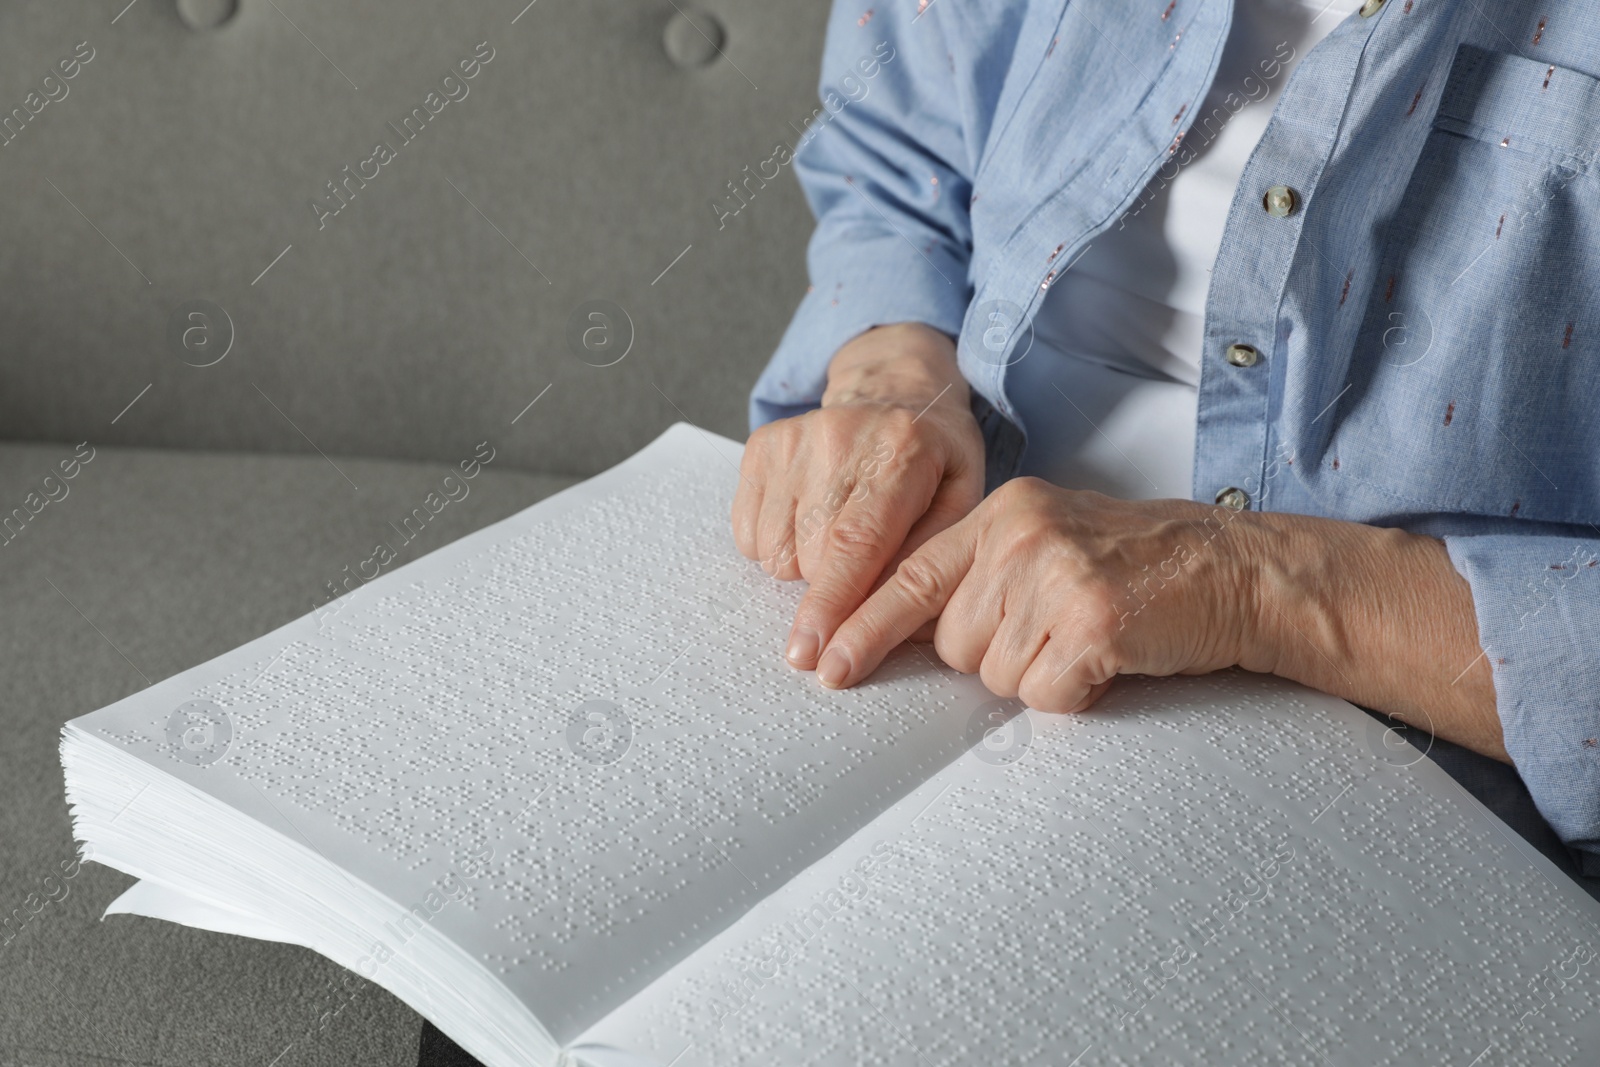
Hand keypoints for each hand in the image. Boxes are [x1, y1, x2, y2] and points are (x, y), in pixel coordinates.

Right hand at [732, 323, 984, 669]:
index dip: (831, 606)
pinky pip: (747, 534)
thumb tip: (893, 620)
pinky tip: (808, 518)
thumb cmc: (933, 459)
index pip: (855, 543)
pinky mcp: (761, 446)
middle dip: (832, 589)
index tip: (812, 656)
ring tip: (836, 534)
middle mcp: (839, 439)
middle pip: (811, 558)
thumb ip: (930, 559)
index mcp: (900, 453)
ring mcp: (793, 439)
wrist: (894, 390)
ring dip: (802, 566)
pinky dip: (774, 544)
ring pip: (774, 552)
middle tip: (862, 566)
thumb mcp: (962, 501)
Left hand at [813, 477, 1265, 711]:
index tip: (821, 665)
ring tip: (1089, 640)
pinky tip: (1109, 659)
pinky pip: (1044, 695)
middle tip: (1060, 630)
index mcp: (1001, 511)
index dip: (862, 627)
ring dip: (1041, 676)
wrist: (1234, 571)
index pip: (908, 577)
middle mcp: (1019, 535)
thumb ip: (981, 572)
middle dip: (999, 656)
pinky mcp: (1090, 621)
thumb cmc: (1139, 567)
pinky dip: (1075, 694)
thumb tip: (909, 631)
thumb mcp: (1049, 541)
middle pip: (953, 645)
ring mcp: (1054, 574)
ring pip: (996, 677)